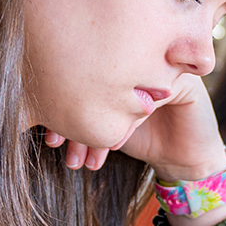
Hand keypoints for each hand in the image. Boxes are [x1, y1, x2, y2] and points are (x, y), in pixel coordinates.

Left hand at [40, 76, 225, 182]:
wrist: (185, 162)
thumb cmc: (145, 141)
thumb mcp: (108, 126)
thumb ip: (86, 114)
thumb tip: (39, 117)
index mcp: (122, 67)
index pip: (85, 78)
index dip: (62, 105)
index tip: (50, 137)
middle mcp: (142, 62)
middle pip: (99, 81)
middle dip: (73, 117)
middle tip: (59, 144)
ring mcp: (165, 69)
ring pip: (121, 91)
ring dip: (96, 125)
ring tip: (78, 157)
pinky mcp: (185, 83)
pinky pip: (149, 98)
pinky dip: (127, 124)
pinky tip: (111, 146)